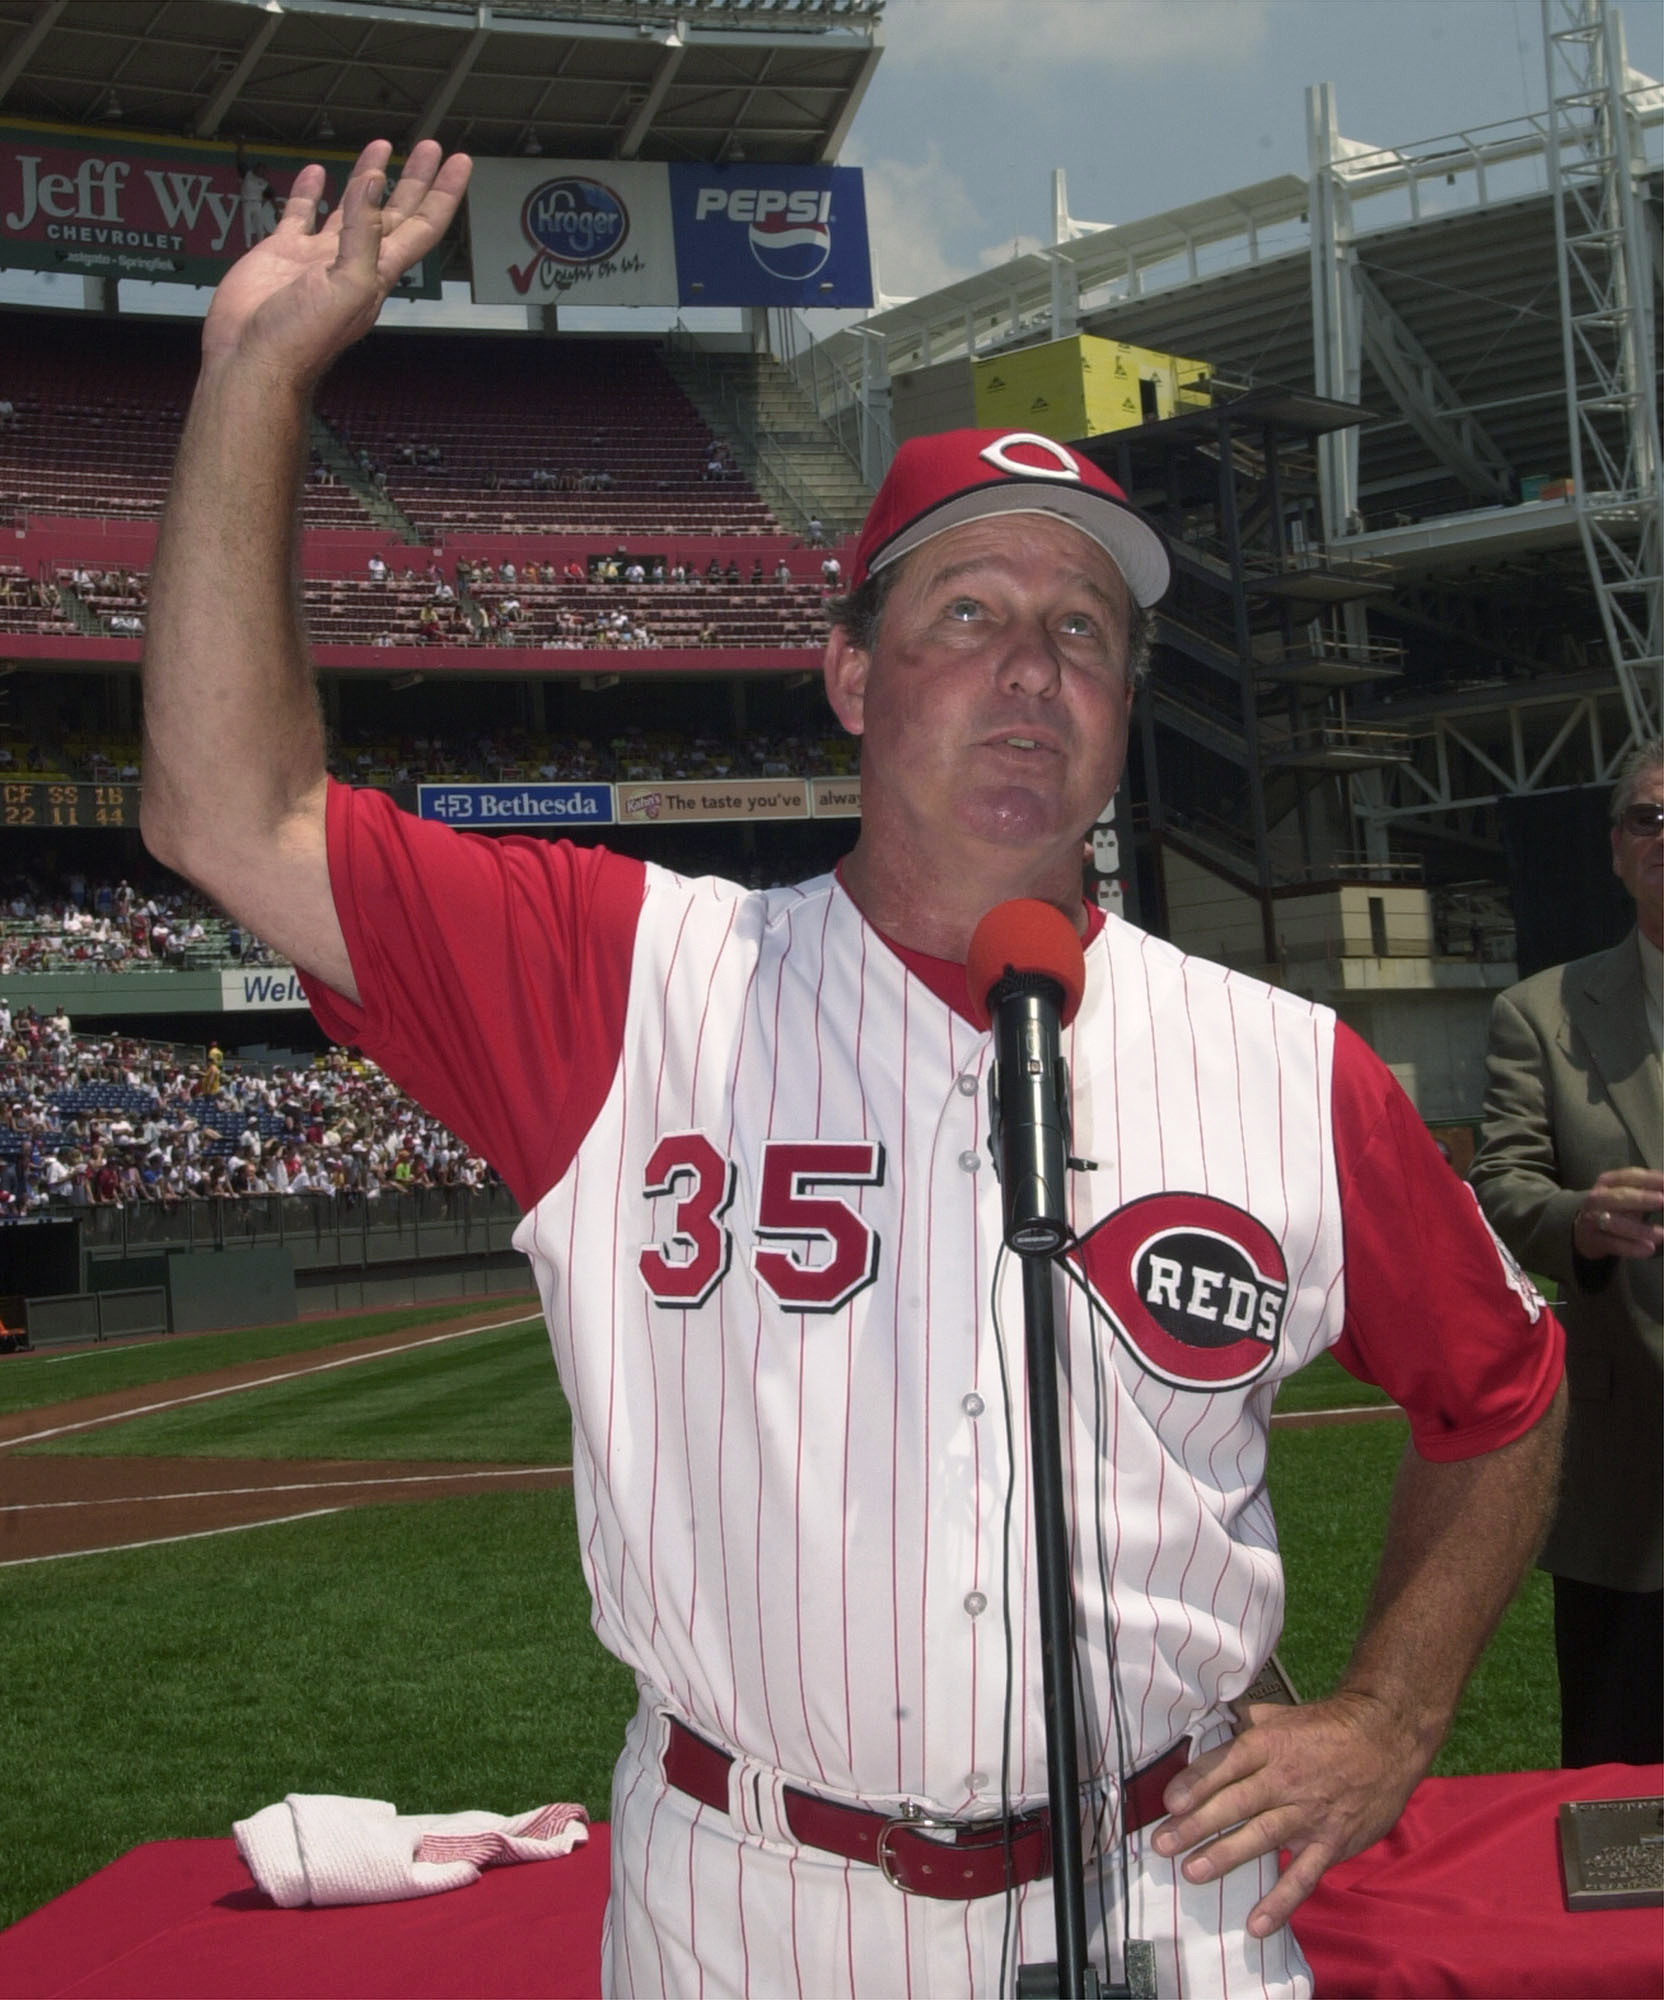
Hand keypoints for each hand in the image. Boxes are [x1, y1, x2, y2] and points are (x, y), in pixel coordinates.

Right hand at [200, 140, 471, 384]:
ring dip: (367, 177)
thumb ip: (363, 233)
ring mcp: (319, 257)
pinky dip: (311, 191)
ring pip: (350, 207)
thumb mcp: (348, 285)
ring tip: (380, 148)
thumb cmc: (302, 338)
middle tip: (430, 147)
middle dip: (415, 179)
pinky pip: (302, 214)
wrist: (251, 358)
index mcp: (379, 272)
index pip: (422, 225)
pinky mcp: (284, 253)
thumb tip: (375, 186)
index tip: (459, 163)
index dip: (443, 193)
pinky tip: (317, 173)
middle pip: (395, 211)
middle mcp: (355, 262)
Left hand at [1148, 1694, 1423, 1936]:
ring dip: (1226, 1856)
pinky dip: (1281, 1901)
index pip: (1224, 1764)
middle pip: (1235, 1802)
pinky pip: (1303, 1875)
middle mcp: (1284, 1779)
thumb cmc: (1325, 1727)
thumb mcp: (1279, 1715)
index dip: (1194, 1783)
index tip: (1168, 1803)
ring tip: (1192, 1872)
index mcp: (1267, 1745)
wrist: (1384, 1741)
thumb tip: (1207, 1719)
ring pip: (1261, 1836)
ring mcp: (1308, 1814)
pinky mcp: (1331, 1843)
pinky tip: (1257, 1924)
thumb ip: (1243, 1722)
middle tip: (1163, 1844)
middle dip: (1196, 1824)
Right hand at [1572, 1167, 1663, 1260]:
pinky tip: (1648, 1249)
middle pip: (1620, 1197)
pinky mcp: (1594, 1240)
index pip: (1629, 1177)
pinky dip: (1631, 1247)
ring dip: (1639, 1229)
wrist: (1584, 1230)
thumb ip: (1646, 1189)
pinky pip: (1614, 1243)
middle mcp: (1597, 1198)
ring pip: (1616, 1222)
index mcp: (1607, 1182)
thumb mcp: (1625, 1194)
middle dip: (1642, 1199)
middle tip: (1663, 1201)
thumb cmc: (1613, 1208)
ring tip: (1661, 1235)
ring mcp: (1592, 1219)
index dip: (1650, 1179)